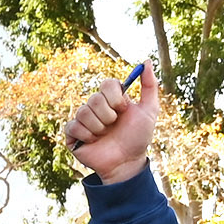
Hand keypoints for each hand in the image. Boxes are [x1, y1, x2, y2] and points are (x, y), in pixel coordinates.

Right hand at [62, 67, 161, 186]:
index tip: (123, 109)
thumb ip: (150, 86)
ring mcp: (84, 120)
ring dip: (98, 127)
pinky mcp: (73, 134)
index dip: (115, 96)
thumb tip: (146, 61)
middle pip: (94, 98)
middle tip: (114, 125)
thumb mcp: (149, 111)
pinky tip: (93, 141)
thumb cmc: (138, 138)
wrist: (127, 163)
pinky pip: (73, 126)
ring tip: (105, 135)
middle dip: (108, 115)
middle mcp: (97, 107)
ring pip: (83, 112)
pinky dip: (86, 135)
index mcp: (113, 99)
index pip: (107, 84)